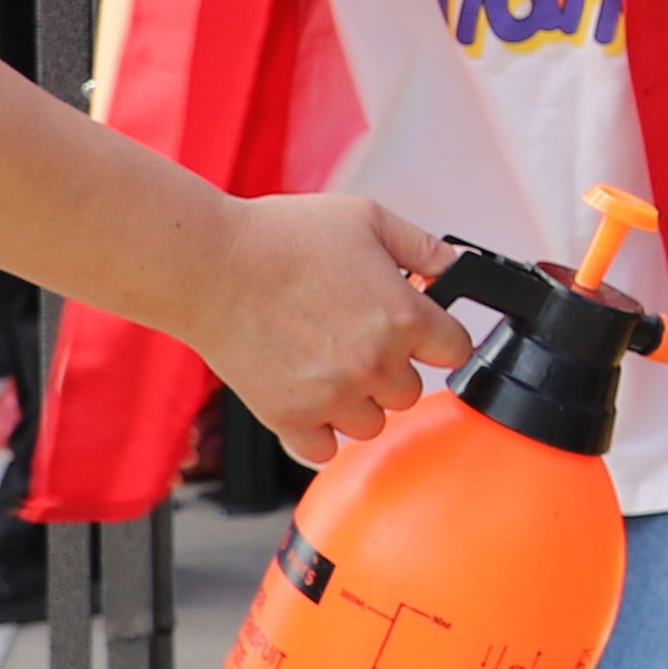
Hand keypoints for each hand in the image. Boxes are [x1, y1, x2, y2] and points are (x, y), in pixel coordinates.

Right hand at [186, 190, 471, 463]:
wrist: (209, 264)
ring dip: (356, 401)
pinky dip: (319, 431)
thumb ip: (426, 248)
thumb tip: (458, 268)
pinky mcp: (290, 419)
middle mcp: (375, 364)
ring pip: (372, 423)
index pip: (456, 350)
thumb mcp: (368, 218)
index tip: (420, 334)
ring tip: (324, 363)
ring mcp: (333, 397)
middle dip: (390, 367)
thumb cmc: (281, 237)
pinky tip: (307, 397)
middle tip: (353, 337)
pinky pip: (325, 450)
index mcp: (404, 317)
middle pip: (411, 391)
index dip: (438, 338)